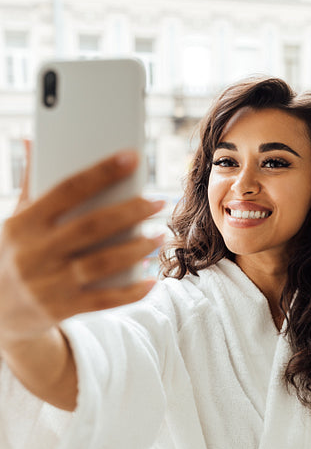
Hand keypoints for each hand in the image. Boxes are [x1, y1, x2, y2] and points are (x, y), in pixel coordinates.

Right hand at [0, 149, 163, 348]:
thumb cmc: (13, 253)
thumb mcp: (14, 220)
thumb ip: (30, 183)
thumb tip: (33, 139)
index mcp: (23, 224)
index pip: (67, 190)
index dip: (101, 172)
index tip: (132, 157)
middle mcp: (34, 253)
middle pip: (90, 227)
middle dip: (129, 212)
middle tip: (157, 202)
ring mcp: (48, 285)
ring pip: (100, 264)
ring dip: (135, 250)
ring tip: (159, 237)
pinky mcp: (61, 309)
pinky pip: (102, 301)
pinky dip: (130, 292)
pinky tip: (151, 281)